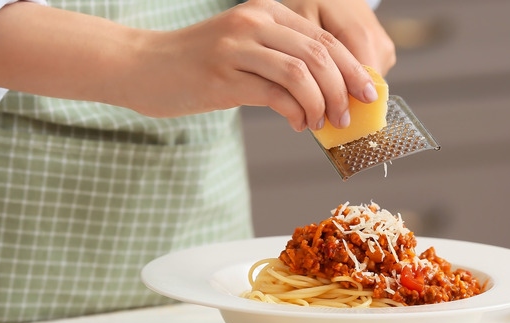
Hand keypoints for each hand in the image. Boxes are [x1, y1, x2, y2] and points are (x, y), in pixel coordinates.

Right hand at [128, 0, 379, 130]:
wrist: (140, 65)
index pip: (323, 38)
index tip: (369, 92)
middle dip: (344, 88)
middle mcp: (254, 22)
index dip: (353, 67)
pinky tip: (299, 124)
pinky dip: (297, 113)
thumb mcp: (242, 47)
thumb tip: (327, 91)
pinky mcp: (224, 76)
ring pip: (302, 72)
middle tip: (350, 116)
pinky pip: (276, 95)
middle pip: (320, 53)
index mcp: (265, 11)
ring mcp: (237, 46)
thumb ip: (281, 60)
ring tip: (326, 123)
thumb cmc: (195, 64)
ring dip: (323, 103)